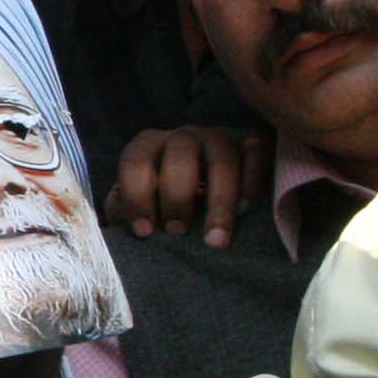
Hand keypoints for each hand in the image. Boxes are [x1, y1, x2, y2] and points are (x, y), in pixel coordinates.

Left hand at [110, 122, 273, 246]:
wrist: (214, 187)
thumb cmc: (168, 200)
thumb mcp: (142, 202)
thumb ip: (124, 209)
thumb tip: (121, 218)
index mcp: (149, 146)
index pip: (136, 160)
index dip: (137, 196)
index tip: (145, 231)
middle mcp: (183, 137)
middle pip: (180, 156)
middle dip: (177, 196)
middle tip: (178, 231)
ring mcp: (220, 138)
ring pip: (221, 159)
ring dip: (219, 201)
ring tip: (215, 240)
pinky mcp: (253, 144)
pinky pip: (255, 155)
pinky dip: (251, 183)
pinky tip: (245, 211)